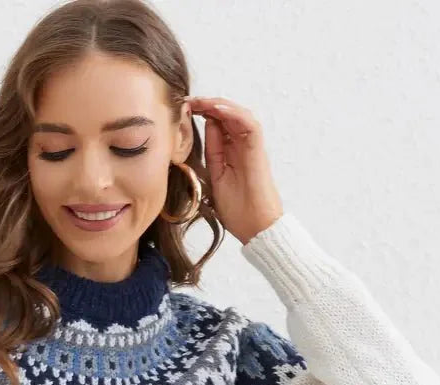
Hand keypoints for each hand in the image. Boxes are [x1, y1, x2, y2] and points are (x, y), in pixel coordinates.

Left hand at [186, 96, 283, 244]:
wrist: (256, 228)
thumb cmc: (238, 211)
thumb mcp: (215, 179)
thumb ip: (211, 156)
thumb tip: (200, 134)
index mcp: (231, 153)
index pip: (217, 125)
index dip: (201, 114)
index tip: (181, 110)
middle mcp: (242, 147)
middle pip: (227, 116)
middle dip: (207, 105)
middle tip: (187, 101)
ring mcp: (251, 148)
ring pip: (238, 115)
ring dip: (219, 105)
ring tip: (199, 101)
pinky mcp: (258, 152)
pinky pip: (249, 125)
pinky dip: (234, 114)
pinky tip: (216, 109)